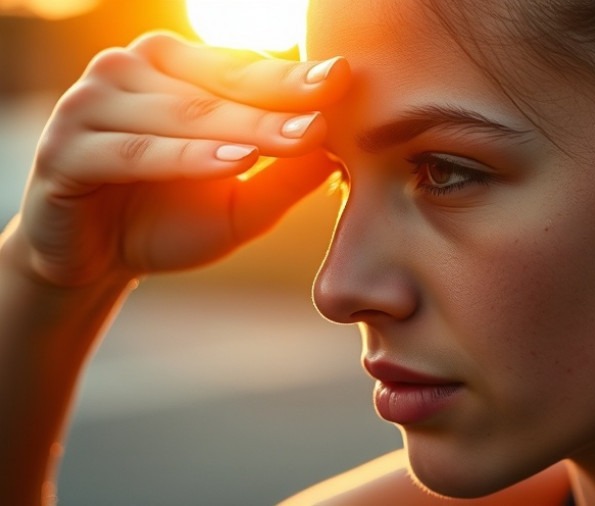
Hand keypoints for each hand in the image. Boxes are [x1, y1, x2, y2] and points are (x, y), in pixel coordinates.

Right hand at [3, 32, 349, 286]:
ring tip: (298, 138)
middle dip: (278, 105)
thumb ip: (283, 176)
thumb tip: (341, 149)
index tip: (344, 77)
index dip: (292, 78)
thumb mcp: (239, 201)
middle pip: (218, 89)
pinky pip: (136, 151)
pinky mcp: (64, 148)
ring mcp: (91, 103)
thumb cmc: (171, 222)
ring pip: (182, 115)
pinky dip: (186, 157)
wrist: (97, 263)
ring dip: (242, 129)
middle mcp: (129, 70)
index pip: (241, 69)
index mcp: (172, 68)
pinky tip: (235, 162)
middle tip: (328, 117)